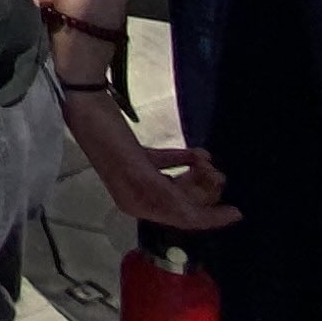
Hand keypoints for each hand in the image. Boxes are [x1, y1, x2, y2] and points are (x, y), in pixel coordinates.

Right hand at [56, 97, 238, 232]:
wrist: (84, 102)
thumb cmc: (106, 135)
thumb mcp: (135, 167)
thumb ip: (161, 192)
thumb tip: (190, 215)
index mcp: (136, 203)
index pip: (181, 218)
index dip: (210, 217)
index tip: (236, 212)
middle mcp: (139, 195)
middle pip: (183, 201)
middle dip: (204, 189)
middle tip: (218, 172)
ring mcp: (139, 175)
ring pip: (178, 184)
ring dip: (197, 174)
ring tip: (208, 160)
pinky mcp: (139, 157)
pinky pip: (170, 166)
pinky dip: (185, 161)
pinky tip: (199, 153)